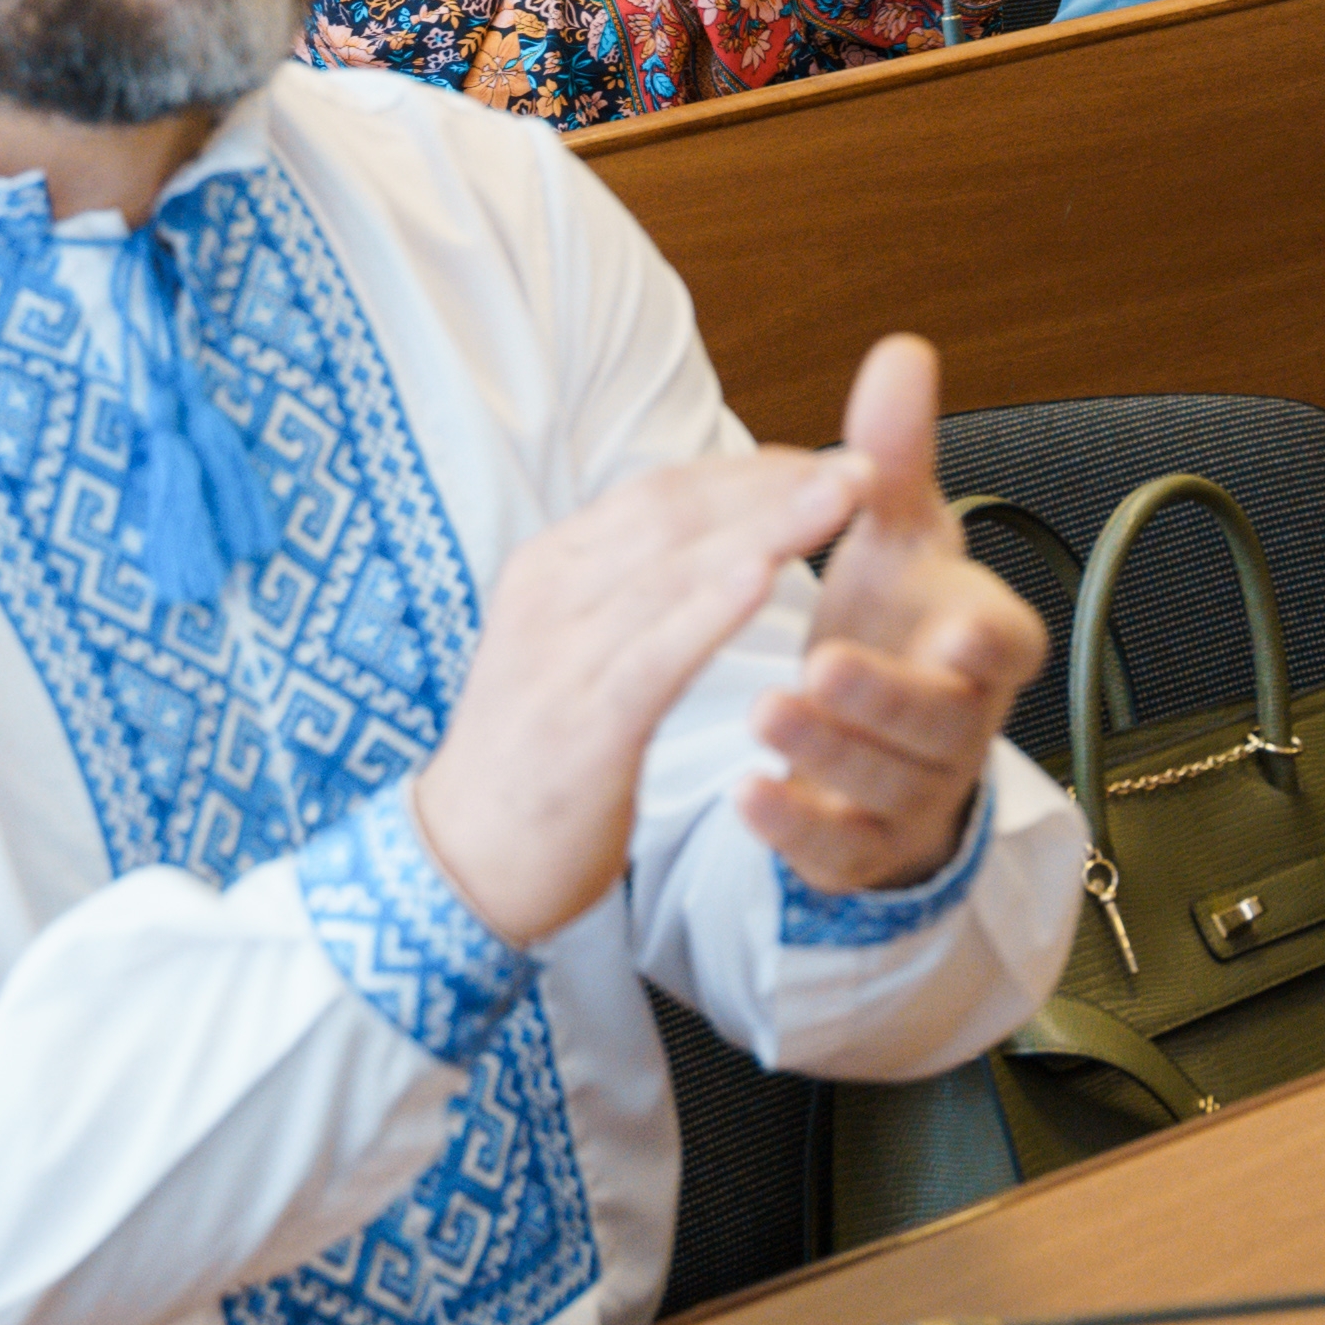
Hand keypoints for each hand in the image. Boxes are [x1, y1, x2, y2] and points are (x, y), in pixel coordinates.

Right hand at [404, 441, 874, 947]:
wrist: (460, 863)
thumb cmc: (538, 754)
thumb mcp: (572, 648)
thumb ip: (629, 589)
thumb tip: (711, 534)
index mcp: (550, 567)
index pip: (663, 492)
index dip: (754, 471)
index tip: (832, 460)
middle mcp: (549, 595)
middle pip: (675, 513)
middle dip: (775, 485)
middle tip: (864, 465)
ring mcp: (558, 658)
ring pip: (672, 570)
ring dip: (766, 527)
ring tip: (843, 497)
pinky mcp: (579, 727)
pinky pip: (652, 656)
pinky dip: (709, 611)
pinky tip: (766, 580)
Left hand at [745, 336, 1046, 894]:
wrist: (881, 724)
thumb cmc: (897, 615)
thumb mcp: (896, 533)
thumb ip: (895, 452)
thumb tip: (902, 350)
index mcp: (981, 641)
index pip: (1009, 644)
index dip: (991, 640)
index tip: (961, 625)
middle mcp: (960, 721)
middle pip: (940, 721)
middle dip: (884, 697)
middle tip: (820, 666)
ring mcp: (915, 790)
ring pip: (886, 784)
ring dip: (828, 753)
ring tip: (764, 712)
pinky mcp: (864, 843)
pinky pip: (839, 849)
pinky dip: (796, 827)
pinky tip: (744, 794)